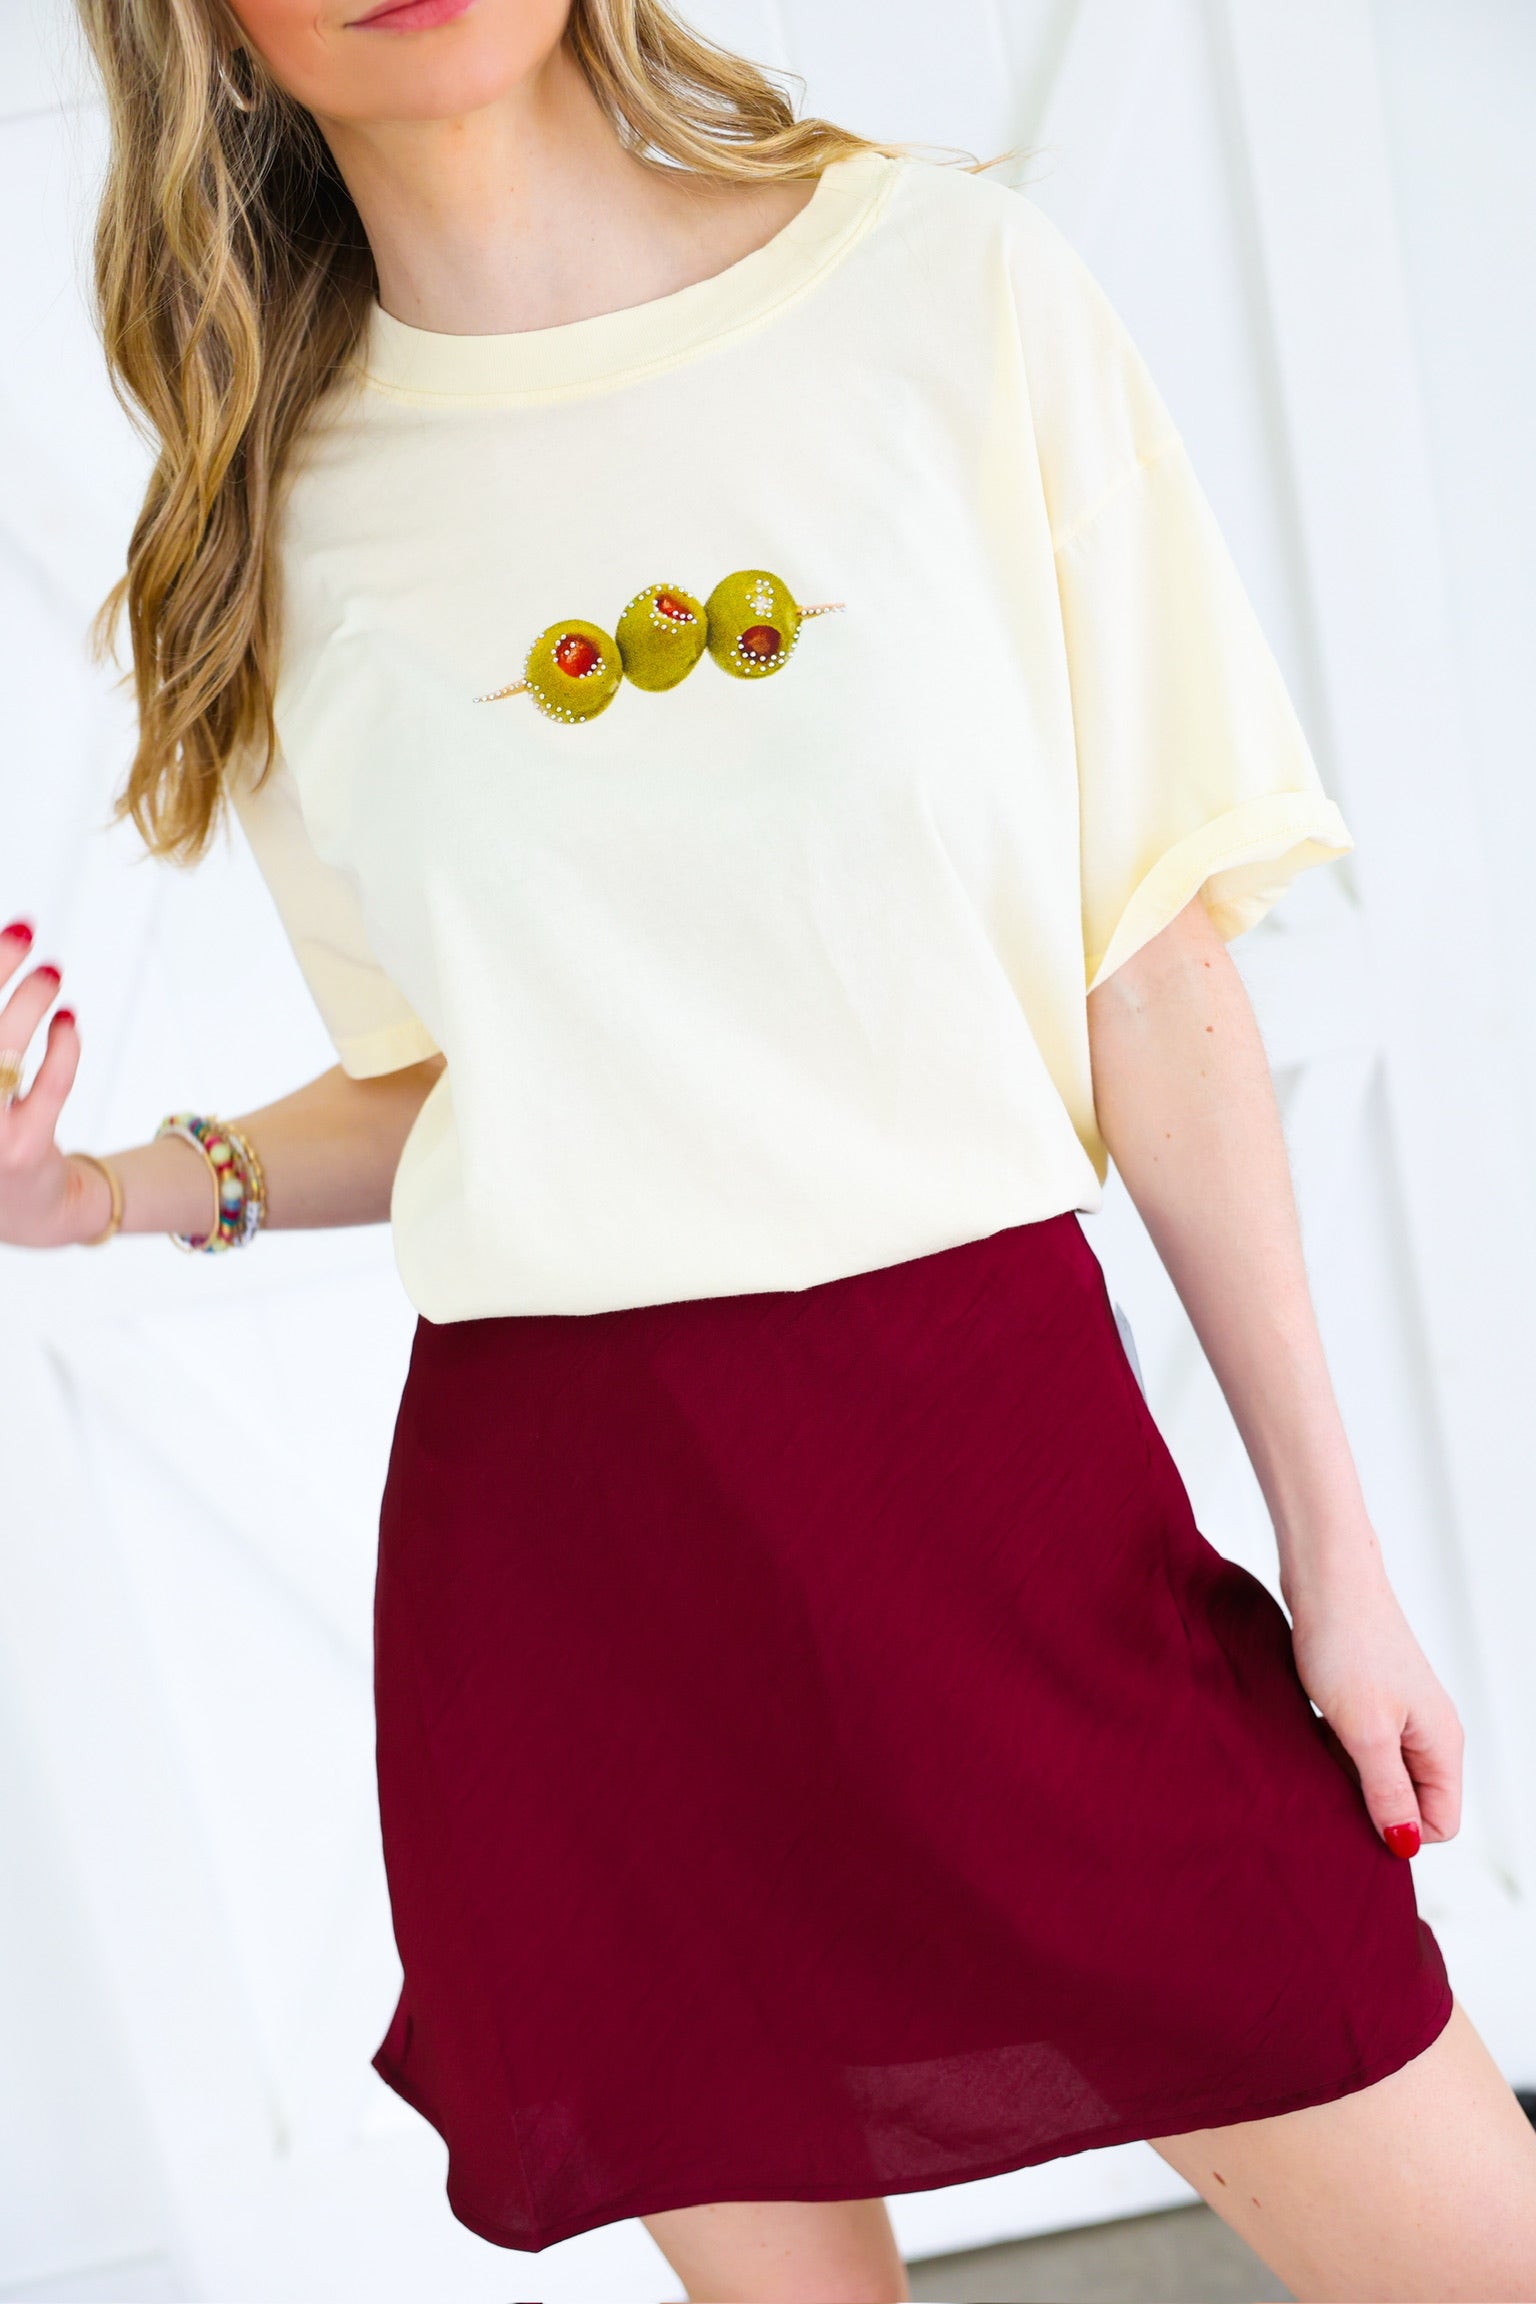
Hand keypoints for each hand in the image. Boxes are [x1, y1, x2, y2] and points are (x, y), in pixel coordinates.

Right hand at [0, 919, 105, 1247]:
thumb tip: (11, 947)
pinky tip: (68, 1022)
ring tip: (50, 973)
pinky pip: (48, 1088)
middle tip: (23, 932)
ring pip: (1, 1054)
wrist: (25, 1211)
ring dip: (28, 1002)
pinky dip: (63, 1047)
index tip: (9, 930)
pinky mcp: (20, 1155)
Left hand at [1289, 1556, 1462, 1857]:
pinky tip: (1311, 1726)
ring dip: (1345, 1771)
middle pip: (1409, 1800)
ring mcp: (1399, 1712)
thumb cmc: (1347, 1645)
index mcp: (1441, 1744)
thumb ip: (1386, 1791)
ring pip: (1378, 1772)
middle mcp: (1428, 1732)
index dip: (1397, 1828)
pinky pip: (1357, 1744)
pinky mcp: (1370, 1696)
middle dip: (1367, 1802)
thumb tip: (1405, 1845)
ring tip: (1316, 1745)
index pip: (1439, 1823)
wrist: (1325, 1577)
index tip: (1352, 1806)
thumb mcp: (1365, 1731)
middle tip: (1326, 1777)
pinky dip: (1333, 1744)